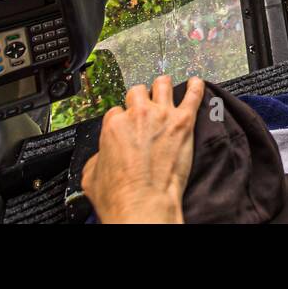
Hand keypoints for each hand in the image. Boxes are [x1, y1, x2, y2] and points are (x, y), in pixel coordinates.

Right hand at [81, 75, 203, 223]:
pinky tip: (196, 83)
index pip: (116, 111)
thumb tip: (102, 156)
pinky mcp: (183, 122)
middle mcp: (138, 115)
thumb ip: (97, 157)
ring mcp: (162, 116)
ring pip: (162, 85)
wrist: (143, 205)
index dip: (121, 120)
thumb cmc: (119, 196)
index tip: (126, 127)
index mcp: (114, 125)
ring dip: (162, 87)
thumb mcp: (91, 176)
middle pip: (137, 93)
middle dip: (139, 100)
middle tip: (143, 110)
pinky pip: (193, 95)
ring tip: (165, 87)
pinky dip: (195, 88)